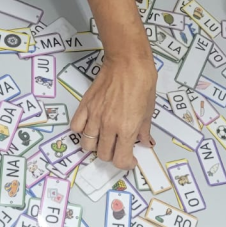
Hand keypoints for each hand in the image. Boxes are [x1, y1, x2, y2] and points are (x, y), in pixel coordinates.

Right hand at [71, 54, 156, 168]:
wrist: (128, 62)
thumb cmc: (142, 82)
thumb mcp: (149, 109)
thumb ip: (144, 130)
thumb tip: (144, 142)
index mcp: (127, 129)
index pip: (121, 159)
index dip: (126, 164)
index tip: (130, 160)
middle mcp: (109, 126)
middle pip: (104, 154)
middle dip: (112, 155)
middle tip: (119, 148)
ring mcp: (95, 116)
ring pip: (87, 145)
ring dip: (96, 146)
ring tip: (103, 139)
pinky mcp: (85, 106)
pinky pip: (76, 127)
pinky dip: (82, 131)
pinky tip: (90, 127)